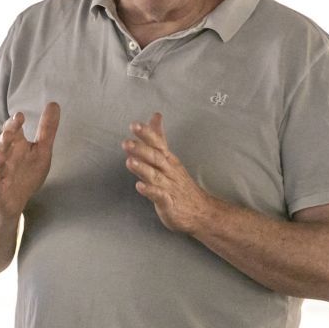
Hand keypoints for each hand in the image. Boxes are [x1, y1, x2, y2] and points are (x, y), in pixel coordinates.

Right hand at [0, 102, 60, 217]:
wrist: (14, 200)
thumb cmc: (27, 172)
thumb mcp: (42, 150)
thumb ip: (47, 129)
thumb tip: (54, 103)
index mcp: (15, 146)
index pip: (12, 131)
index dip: (14, 124)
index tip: (19, 116)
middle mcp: (5, 158)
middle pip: (1, 146)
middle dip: (4, 139)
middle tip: (9, 134)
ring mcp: (0, 174)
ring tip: (1, 156)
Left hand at [123, 112, 208, 233]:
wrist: (202, 211)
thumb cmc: (180, 183)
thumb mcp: (170, 158)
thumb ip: (159, 138)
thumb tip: (155, 117)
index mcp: (168, 160)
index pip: (158, 143)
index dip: (147, 134)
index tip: (135, 125)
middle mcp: (168, 171)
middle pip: (155, 158)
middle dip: (141, 150)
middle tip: (126, 143)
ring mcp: (169, 187)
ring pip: (155, 176)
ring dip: (142, 168)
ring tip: (130, 162)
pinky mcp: (169, 203)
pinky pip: (159, 196)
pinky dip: (150, 191)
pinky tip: (139, 187)